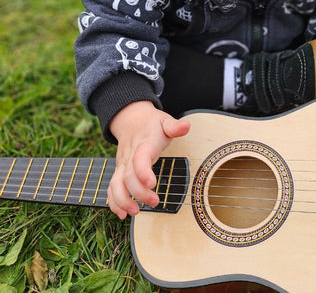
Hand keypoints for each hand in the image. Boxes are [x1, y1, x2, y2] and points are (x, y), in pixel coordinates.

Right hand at [107, 101, 189, 218]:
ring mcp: (123, 164)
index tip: (152, 184)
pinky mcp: (119, 171)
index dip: (143, 171)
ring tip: (135, 212)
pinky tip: (123, 214)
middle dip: (139, 192)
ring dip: (123, 200)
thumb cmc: (152, 123)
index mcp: (144, 144)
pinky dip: (114, 202)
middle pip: (129, 176)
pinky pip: (112, 188)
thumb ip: (174, 126)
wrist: (131, 119)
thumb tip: (185, 126)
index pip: (140, 158)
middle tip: (155, 201)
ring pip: (116, 184)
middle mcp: (130, 155)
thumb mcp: (165, 120)